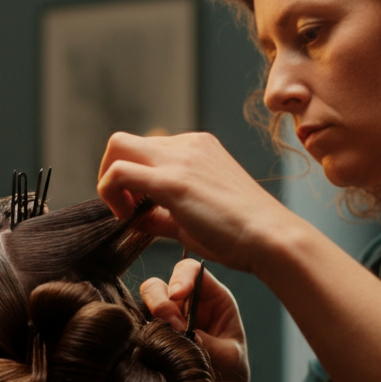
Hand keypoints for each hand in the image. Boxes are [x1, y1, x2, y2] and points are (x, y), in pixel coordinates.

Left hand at [97, 131, 294, 273]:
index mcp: (197, 148)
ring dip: (109, 181)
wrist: (271, 240)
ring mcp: (180, 158)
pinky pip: (119, 172)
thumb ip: (162, 213)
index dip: (130, 180)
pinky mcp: (172, 181)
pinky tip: (128, 218)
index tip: (135, 209)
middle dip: (111, 173)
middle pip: (124, 142)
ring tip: (126, 213)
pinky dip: (110, 193)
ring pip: (117, 147)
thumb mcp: (194, 217)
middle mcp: (188, 144)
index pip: (146, 150)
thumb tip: (135, 217)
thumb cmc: (240, 235)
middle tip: (122, 208)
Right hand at [140, 259, 249, 381]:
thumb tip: (180, 332)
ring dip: (149, 318)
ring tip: (163, 341)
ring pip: (143, 306)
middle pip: (159, 285)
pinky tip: (150, 348)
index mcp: (211, 297)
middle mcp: (184, 304)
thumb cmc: (231, 372)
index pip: (192, 271)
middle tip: (170, 324)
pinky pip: (136, 327)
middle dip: (160, 300)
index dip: (181, 277)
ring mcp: (164, 320)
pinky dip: (139, 333)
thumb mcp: (228, 356)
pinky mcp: (150, 336)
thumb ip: (208, 341)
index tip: (178, 295)